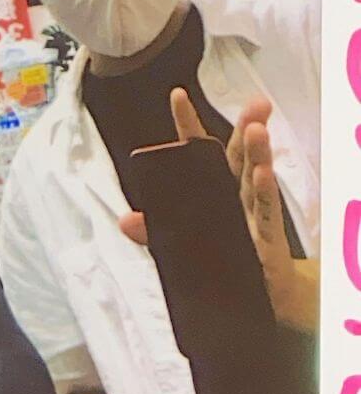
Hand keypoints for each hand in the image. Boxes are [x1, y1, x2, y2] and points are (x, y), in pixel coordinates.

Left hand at [119, 88, 317, 334]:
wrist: (262, 299)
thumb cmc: (225, 261)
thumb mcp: (184, 246)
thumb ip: (157, 232)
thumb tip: (126, 220)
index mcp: (215, 192)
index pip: (200, 153)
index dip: (187, 125)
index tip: (177, 94)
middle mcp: (236, 197)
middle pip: (238, 157)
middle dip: (245, 129)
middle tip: (256, 105)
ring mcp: (254, 215)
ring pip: (255, 178)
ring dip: (257, 153)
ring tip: (259, 128)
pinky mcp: (268, 239)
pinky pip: (267, 213)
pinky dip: (265, 193)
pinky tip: (265, 173)